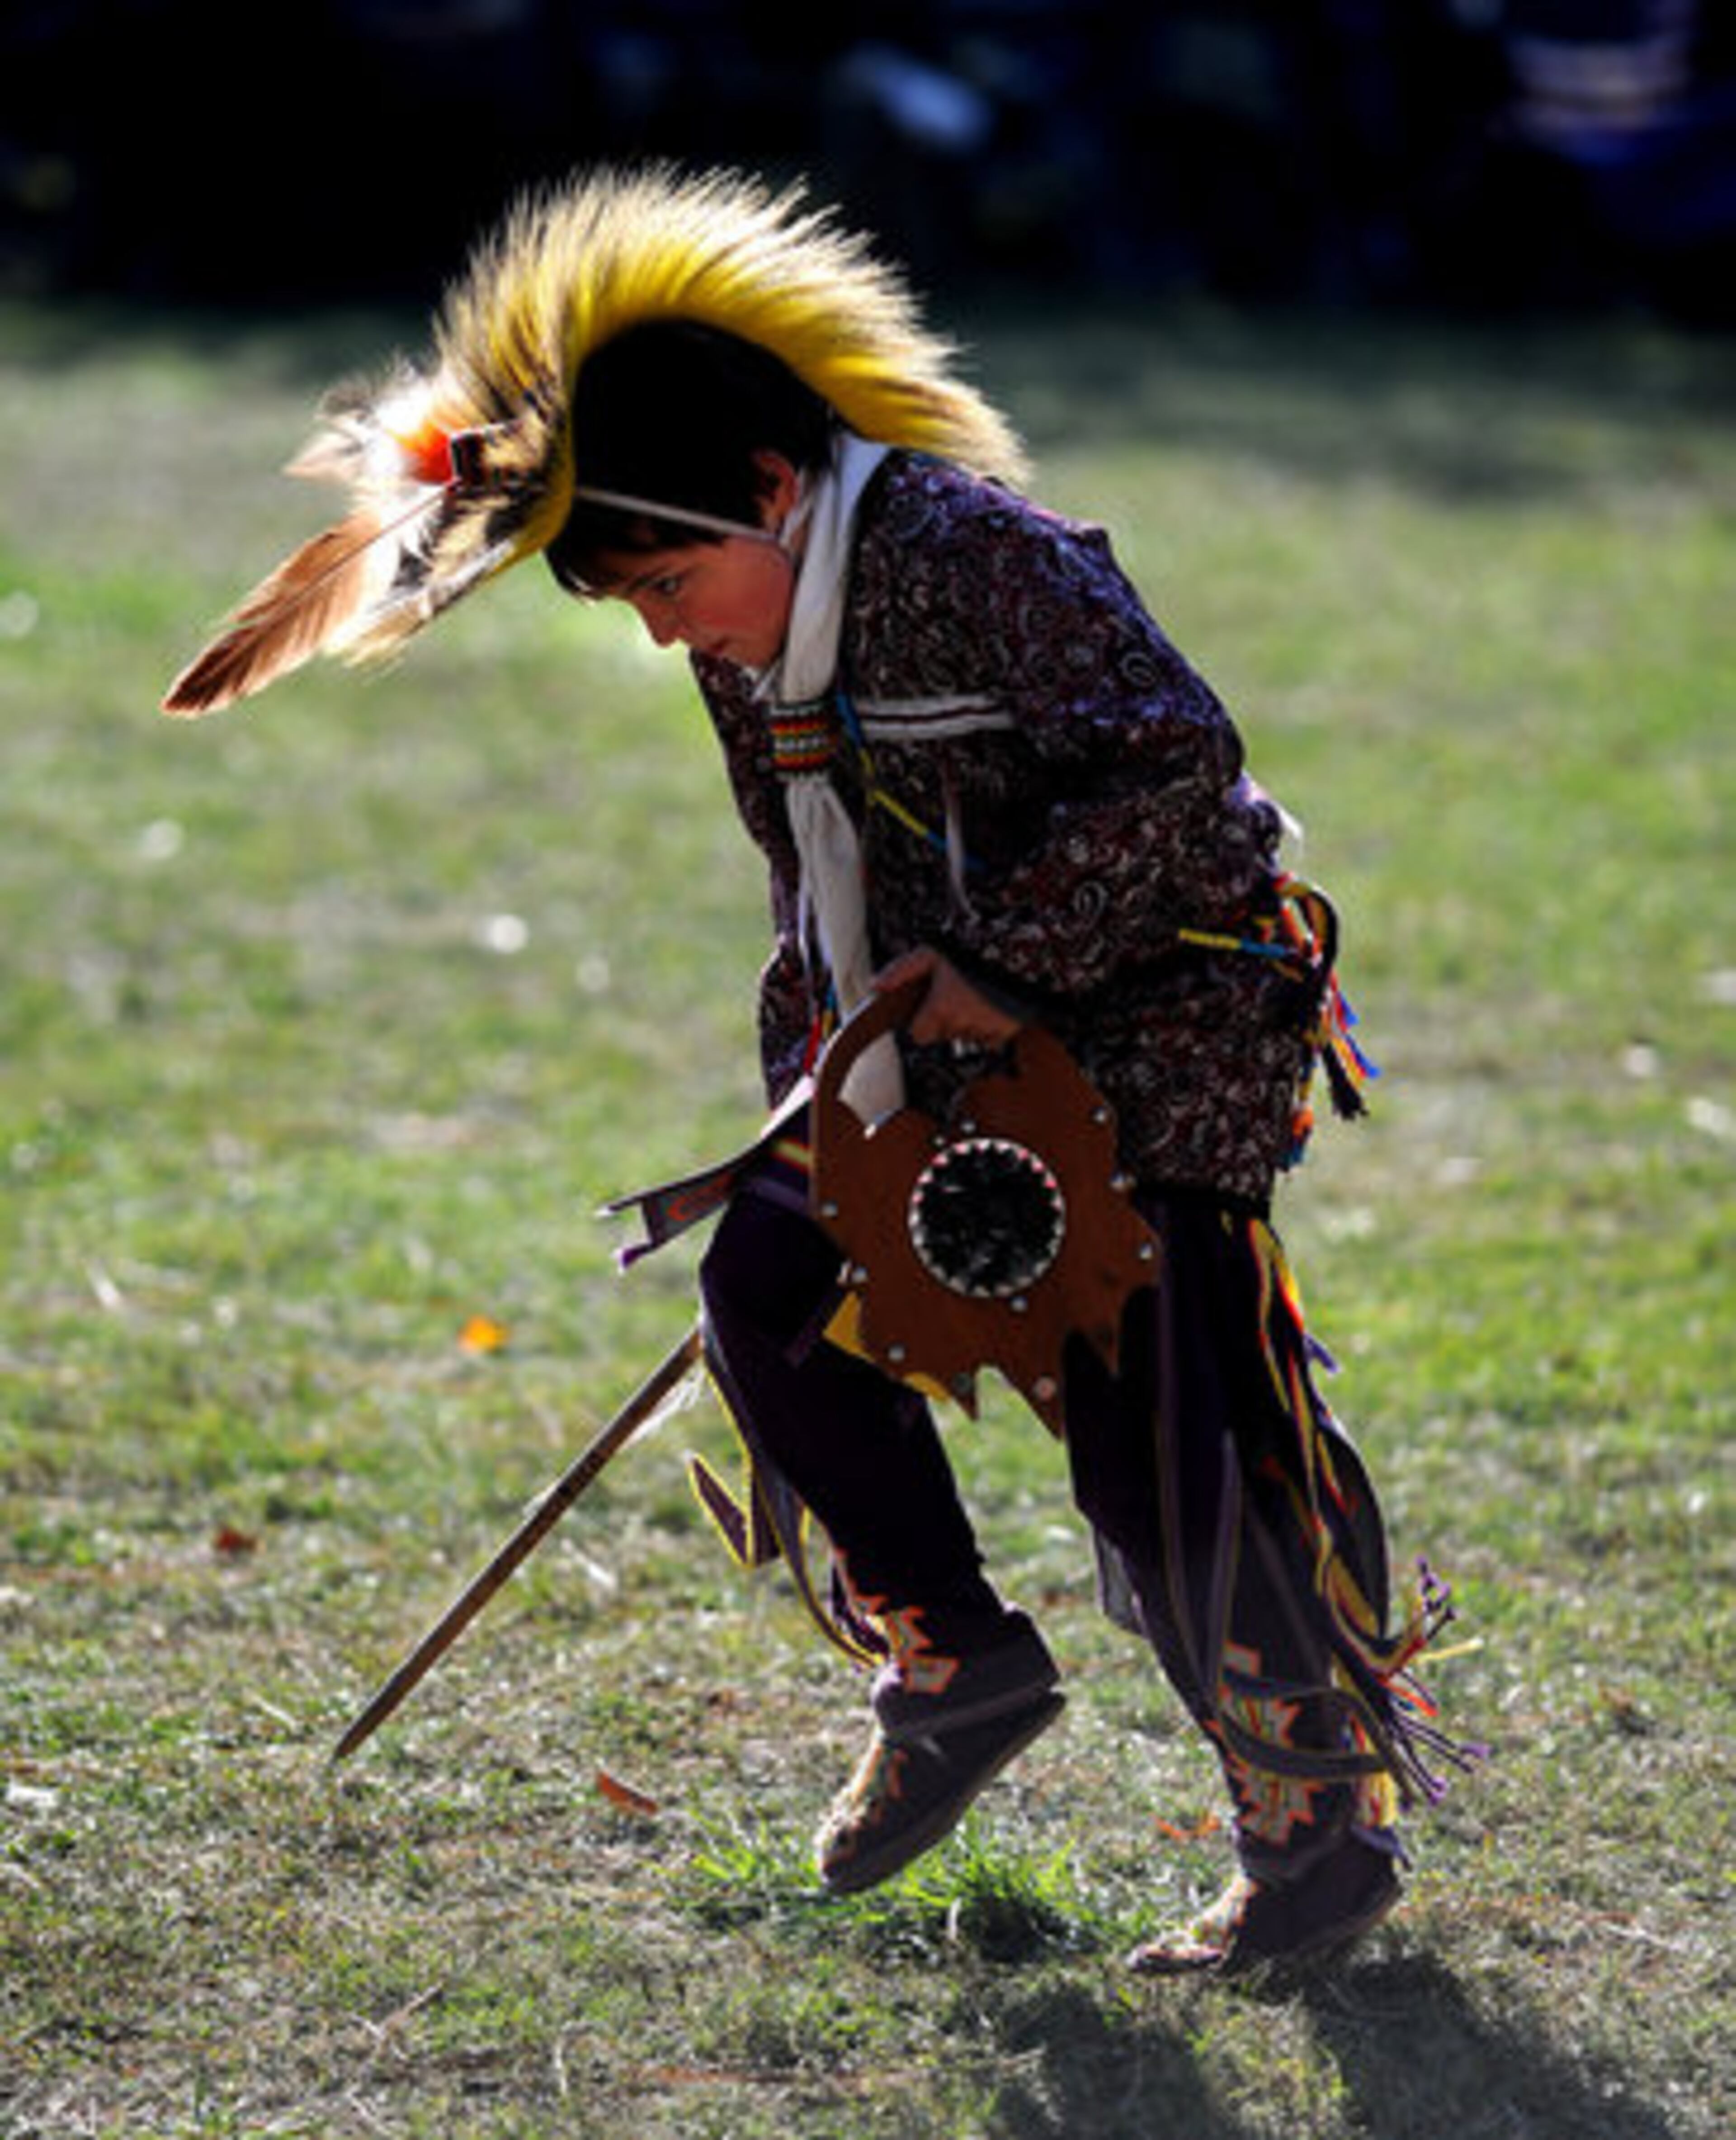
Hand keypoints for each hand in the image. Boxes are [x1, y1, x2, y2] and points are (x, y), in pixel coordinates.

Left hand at [872, 946, 1022, 1048]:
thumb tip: (875, 986)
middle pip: (941, 1035)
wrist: (1016, 951)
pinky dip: (987, 1027)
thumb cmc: (970, 950)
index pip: (918, 1035)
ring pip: (964, 1037)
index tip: (928, 1008)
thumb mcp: (930, 954)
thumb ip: (901, 971)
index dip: (920, 1022)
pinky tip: (989, 1006)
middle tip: (954, 995)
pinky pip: (988, 1039)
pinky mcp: (1005, 1031)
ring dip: (965, 1023)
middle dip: (944, 1020)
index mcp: (941, 1008)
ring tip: (974, 997)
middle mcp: (962, 1023)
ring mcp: (985, 1029)